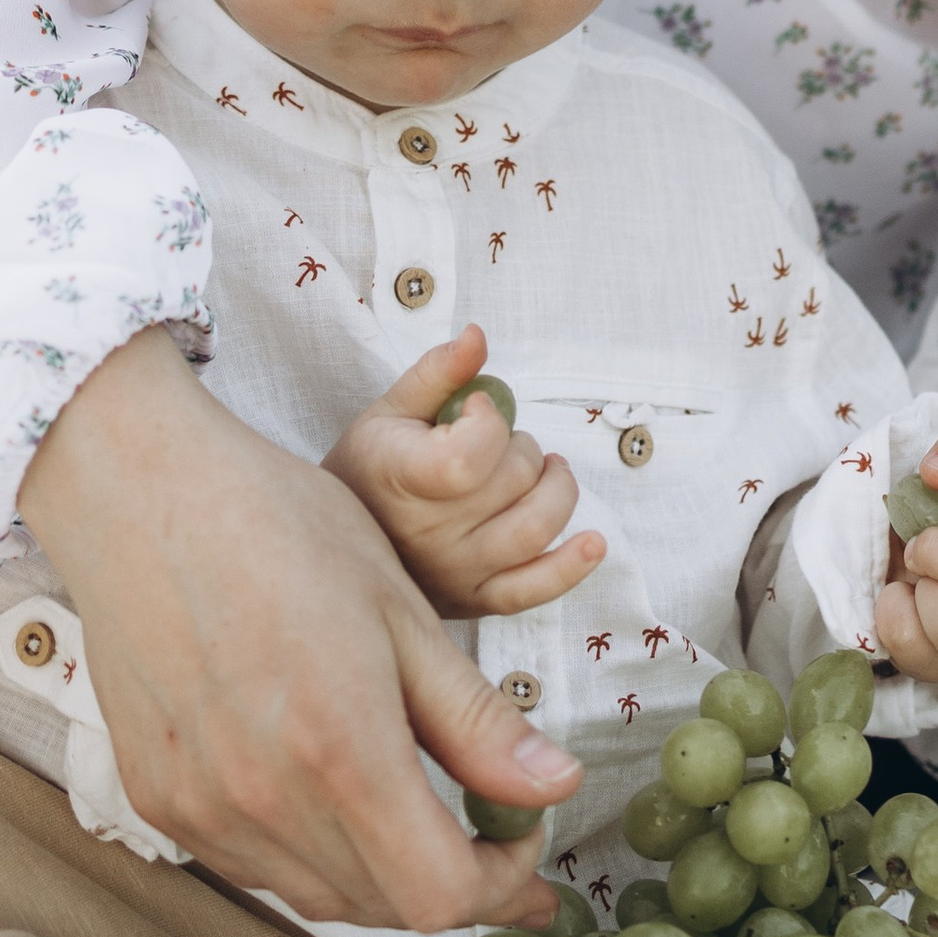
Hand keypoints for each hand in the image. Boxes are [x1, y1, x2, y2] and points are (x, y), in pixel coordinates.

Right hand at [17, 326, 580, 928]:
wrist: (142, 491)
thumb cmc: (281, 527)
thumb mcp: (403, 612)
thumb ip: (476, 720)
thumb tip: (555, 787)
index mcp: (339, 751)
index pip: (439, 892)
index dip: (499, 886)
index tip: (525, 840)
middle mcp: (263, 802)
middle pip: (384, 907)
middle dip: (453, 881)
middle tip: (494, 836)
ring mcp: (200, 809)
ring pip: (318, 896)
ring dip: (383, 876)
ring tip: (420, 818)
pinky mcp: (158, 798)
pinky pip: (254, 867)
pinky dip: (311, 856)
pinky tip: (333, 803)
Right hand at [324, 325, 605, 619]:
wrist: (344, 542)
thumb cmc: (370, 467)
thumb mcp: (391, 410)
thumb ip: (438, 371)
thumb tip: (478, 336)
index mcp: (401, 479)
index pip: (469, 458)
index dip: (489, 422)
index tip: (476, 409)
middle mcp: (428, 534)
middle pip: (514, 482)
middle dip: (522, 447)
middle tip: (499, 442)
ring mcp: (455, 572)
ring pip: (535, 528)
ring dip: (556, 487)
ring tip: (546, 470)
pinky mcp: (476, 600)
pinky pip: (534, 590)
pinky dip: (572, 566)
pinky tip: (593, 541)